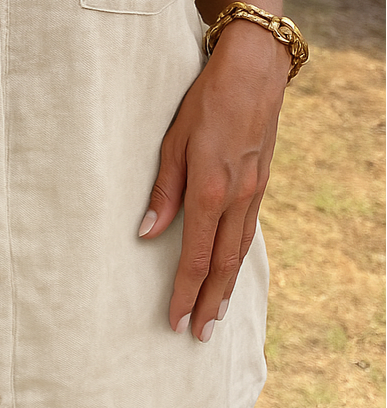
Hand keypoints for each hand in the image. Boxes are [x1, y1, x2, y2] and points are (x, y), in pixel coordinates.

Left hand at [137, 19, 289, 339]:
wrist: (254, 71)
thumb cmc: (206, 101)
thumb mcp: (173, 140)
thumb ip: (163, 191)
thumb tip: (146, 233)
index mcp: (211, 190)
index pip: (195, 256)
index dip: (184, 293)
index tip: (175, 321)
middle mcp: (237, 198)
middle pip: (222, 265)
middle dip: (208, 303)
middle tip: (198, 336)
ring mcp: (253, 193)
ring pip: (238, 252)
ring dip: (225, 287)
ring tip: (215, 315)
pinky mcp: (260, 184)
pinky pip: (248, 233)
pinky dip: (237, 260)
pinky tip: (229, 271)